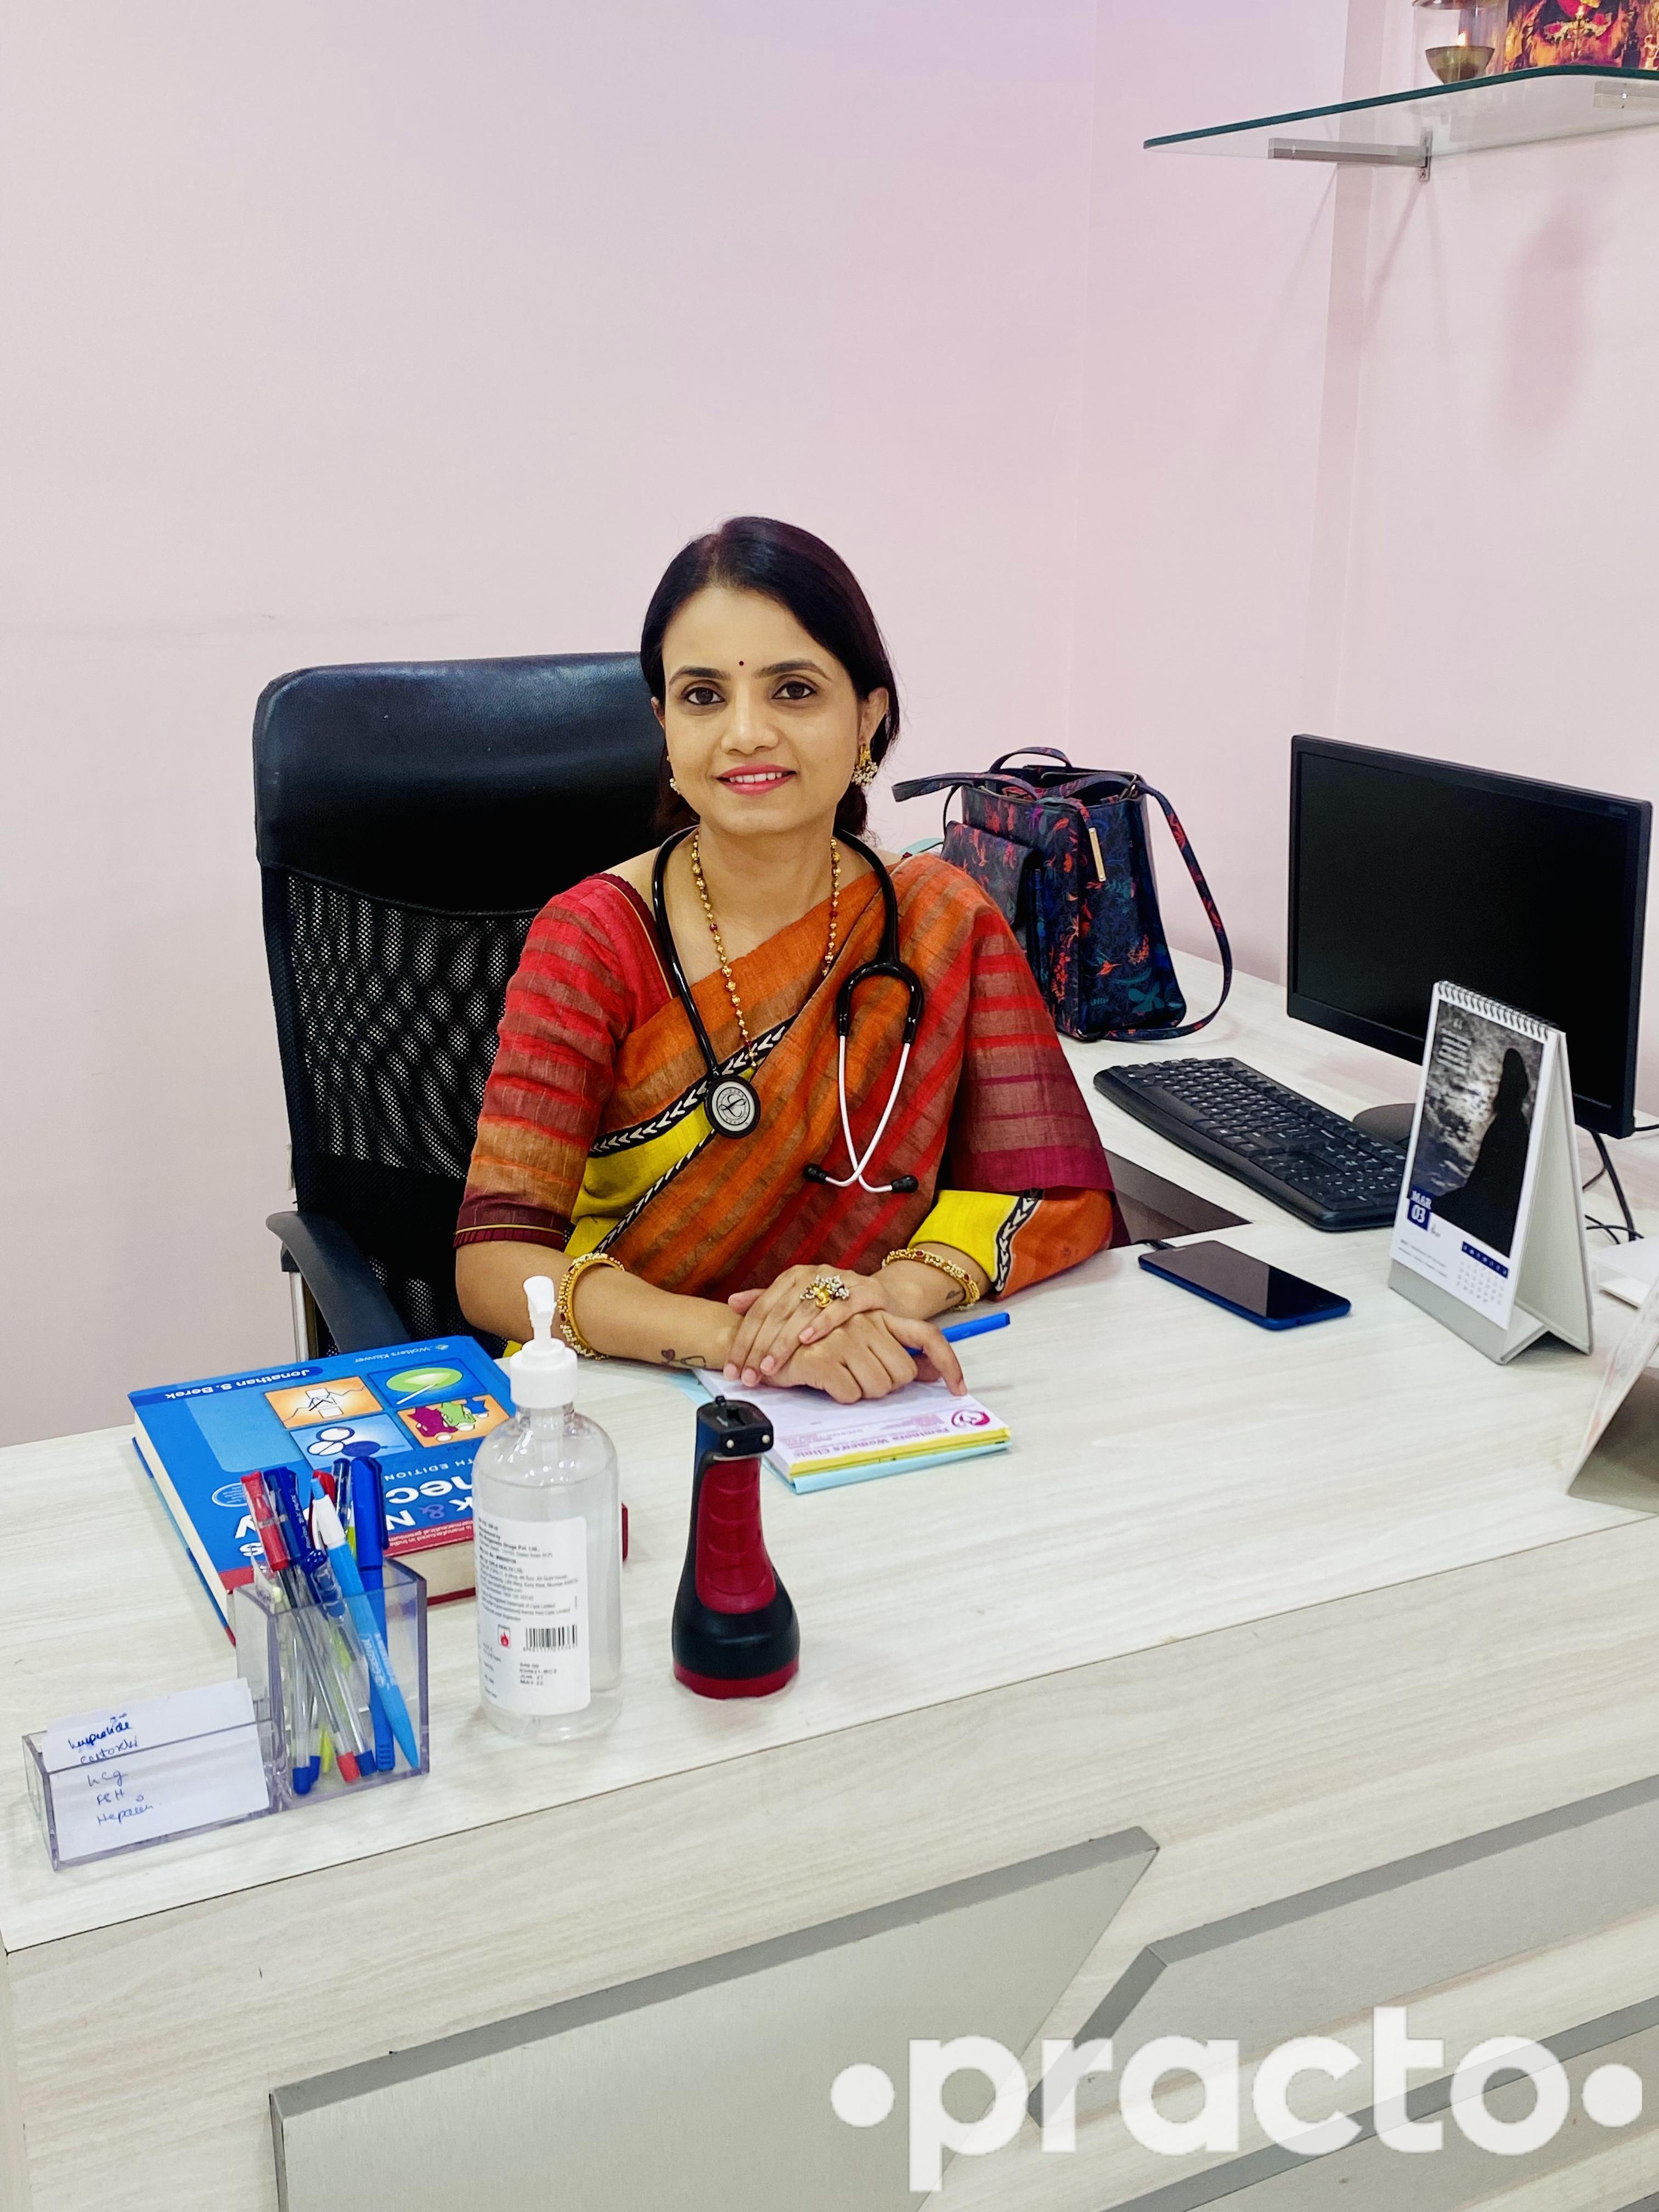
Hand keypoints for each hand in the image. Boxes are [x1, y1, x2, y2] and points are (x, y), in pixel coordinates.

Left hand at [723, 1264, 891, 1387]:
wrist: (881, 1299)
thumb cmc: (835, 1307)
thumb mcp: (799, 1304)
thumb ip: (767, 1302)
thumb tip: (732, 1302)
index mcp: (793, 1277)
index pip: (761, 1309)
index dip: (744, 1340)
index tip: (734, 1370)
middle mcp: (813, 1274)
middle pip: (778, 1313)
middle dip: (759, 1348)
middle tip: (749, 1375)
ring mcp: (840, 1280)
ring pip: (803, 1312)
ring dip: (784, 1341)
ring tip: (770, 1366)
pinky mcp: (865, 1291)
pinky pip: (841, 1307)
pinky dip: (823, 1322)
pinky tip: (807, 1339)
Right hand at [767, 1310, 965, 1403]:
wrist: (761, 1339)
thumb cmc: (810, 1342)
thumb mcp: (855, 1338)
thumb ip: (894, 1350)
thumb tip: (932, 1373)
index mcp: (876, 1315)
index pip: (928, 1337)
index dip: (949, 1365)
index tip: (959, 1389)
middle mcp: (864, 1323)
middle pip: (902, 1373)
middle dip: (884, 1385)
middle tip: (859, 1380)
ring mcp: (843, 1338)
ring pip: (879, 1387)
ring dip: (861, 1392)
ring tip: (839, 1380)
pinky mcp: (823, 1358)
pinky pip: (850, 1394)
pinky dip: (839, 1395)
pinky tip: (825, 1383)